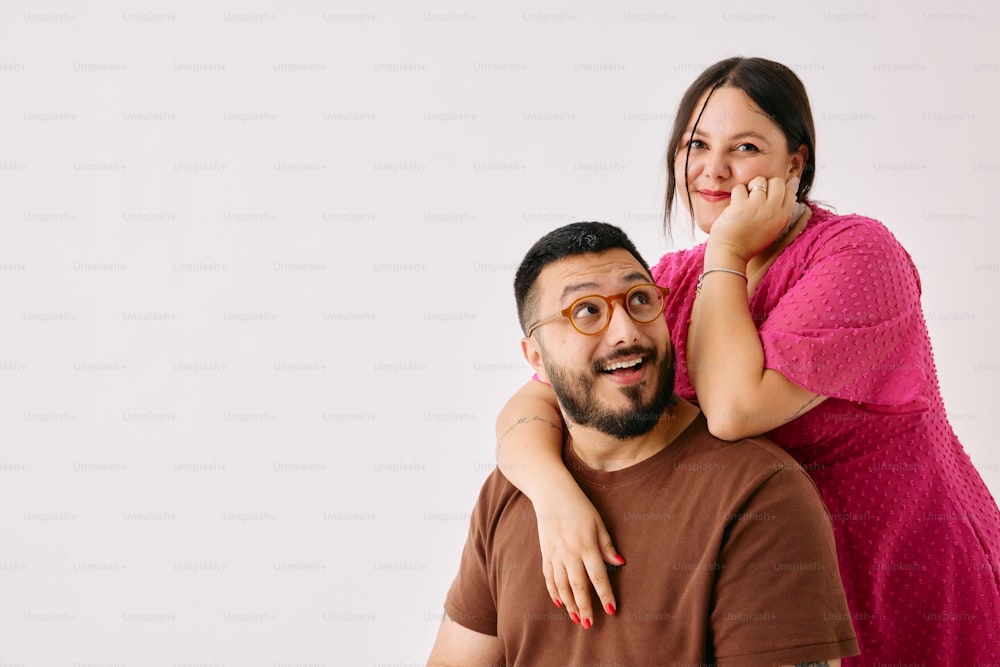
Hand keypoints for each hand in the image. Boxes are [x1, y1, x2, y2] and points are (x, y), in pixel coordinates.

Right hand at [535, 493, 623, 627]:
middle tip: (590, 624)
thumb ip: (607, 544)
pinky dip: (553, 591)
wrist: (551, 494)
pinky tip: (559, 603)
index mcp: (586, 546)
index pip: (598, 577)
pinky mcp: (545, 553)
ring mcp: (555, 554)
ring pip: (562, 586)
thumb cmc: (579, 506)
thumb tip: (620, 562)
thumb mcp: (598, 522)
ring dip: (569, 604)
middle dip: (585, 607)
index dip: (605, 595)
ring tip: (576, 618)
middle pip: (578, 586)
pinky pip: (549, 577)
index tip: (611, 610)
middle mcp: (569, 553)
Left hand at [707, 176, 799, 263]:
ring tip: (745, 200)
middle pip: (777, 181)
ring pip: (759, 180)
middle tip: (757, 195)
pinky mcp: (741, 204)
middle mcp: (772, 210)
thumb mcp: (773, 229)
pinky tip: (734, 204)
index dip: (781, 188)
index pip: (790, 191)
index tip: (773, 191)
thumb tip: (791, 185)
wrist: (730, 253)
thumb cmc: (748, 243)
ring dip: (750, 187)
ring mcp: (757, 206)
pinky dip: (737, 194)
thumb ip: (779, 211)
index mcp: (782, 217)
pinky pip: (740, 188)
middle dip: (767, 184)